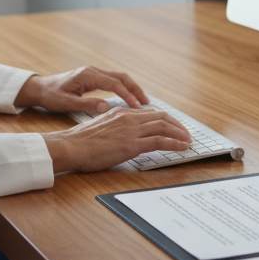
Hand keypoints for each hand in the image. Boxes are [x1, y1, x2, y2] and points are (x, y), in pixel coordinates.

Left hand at [14, 66, 149, 114]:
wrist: (40, 88)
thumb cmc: (51, 96)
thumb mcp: (67, 103)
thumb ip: (87, 105)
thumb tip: (107, 107)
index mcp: (88, 76)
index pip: (114, 84)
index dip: (128, 95)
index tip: (138, 107)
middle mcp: (93, 71)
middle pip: (121, 77)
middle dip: (135, 89)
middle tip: (147, 103)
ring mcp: (93, 72)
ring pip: (119, 77)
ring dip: (131, 87)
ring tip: (142, 101)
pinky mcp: (92, 76)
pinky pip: (113, 80)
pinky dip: (124, 87)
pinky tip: (129, 98)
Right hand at [44, 107, 190, 172]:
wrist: (70, 147)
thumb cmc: (80, 142)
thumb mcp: (100, 128)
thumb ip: (115, 128)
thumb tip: (123, 136)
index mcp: (120, 112)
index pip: (149, 113)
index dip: (165, 120)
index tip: (173, 126)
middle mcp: (128, 117)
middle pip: (161, 117)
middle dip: (176, 125)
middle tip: (185, 134)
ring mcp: (131, 130)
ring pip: (163, 127)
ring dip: (179, 134)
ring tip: (188, 141)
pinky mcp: (132, 144)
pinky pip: (159, 141)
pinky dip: (174, 143)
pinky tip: (182, 147)